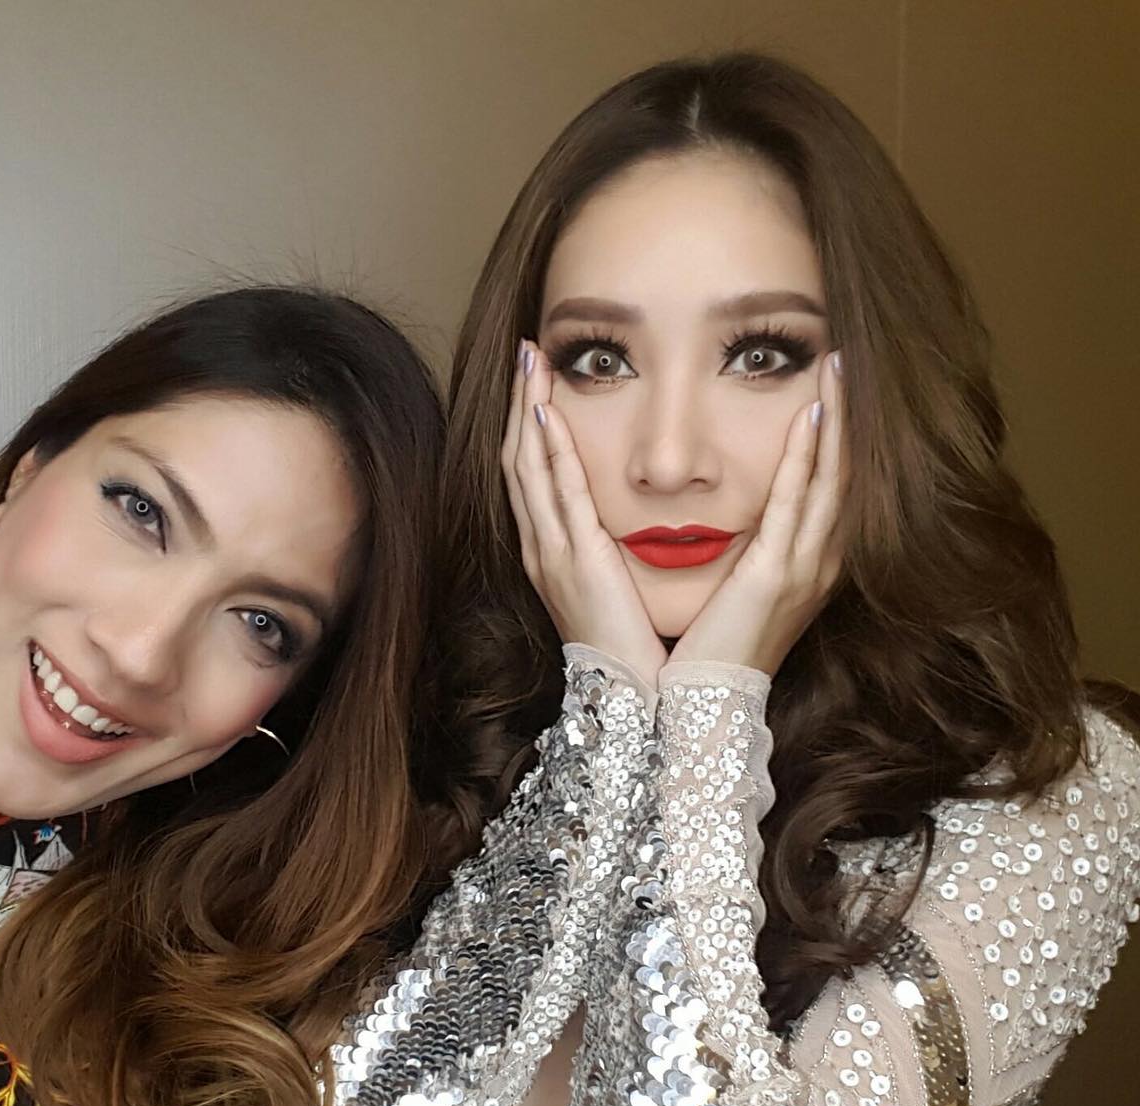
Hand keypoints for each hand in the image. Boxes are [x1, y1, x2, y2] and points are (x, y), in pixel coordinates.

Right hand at [503, 342, 667, 681]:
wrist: (638, 701)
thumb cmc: (639, 650)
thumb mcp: (621, 591)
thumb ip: (616, 554)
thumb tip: (628, 523)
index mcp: (556, 555)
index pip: (535, 476)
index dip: (530, 426)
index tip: (536, 381)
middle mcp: (544, 549)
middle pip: (519, 461)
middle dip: (519, 404)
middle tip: (523, 352)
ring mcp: (552, 553)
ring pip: (527, 467)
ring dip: (526, 410)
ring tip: (528, 361)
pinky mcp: (574, 560)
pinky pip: (556, 491)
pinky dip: (547, 447)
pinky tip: (544, 408)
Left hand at [667, 352, 846, 675]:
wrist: (697, 705)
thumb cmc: (706, 650)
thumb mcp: (736, 592)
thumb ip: (748, 553)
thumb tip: (739, 519)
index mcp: (804, 565)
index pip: (829, 484)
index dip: (836, 434)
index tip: (831, 385)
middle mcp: (816, 563)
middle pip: (842, 473)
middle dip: (845, 415)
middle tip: (844, 359)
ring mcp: (803, 570)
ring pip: (830, 479)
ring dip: (834, 421)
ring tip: (836, 370)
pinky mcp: (776, 577)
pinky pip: (796, 505)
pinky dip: (806, 460)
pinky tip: (810, 419)